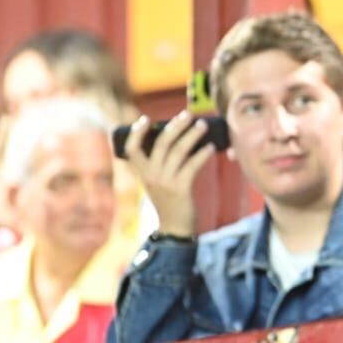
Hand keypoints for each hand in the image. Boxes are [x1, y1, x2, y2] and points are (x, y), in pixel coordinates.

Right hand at [121, 112, 217, 236]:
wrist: (175, 228)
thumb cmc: (170, 201)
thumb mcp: (157, 183)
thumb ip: (161, 164)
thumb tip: (179, 138)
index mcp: (142, 173)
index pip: (131, 149)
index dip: (137, 132)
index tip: (145, 119)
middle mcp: (151, 176)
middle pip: (161, 143)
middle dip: (176, 125)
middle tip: (188, 114)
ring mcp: (165, 182)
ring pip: (179, 151)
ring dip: (192, 135)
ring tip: (203, 126)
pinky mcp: (180, 188)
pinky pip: (192, 165)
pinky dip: (202, 153)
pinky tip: (211, 147)